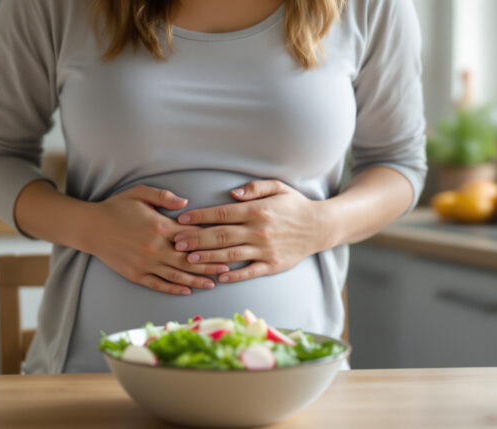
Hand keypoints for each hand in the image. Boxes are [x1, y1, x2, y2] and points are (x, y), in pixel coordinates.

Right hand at [86, 185, 229, 294]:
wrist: (90, 227)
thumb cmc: (116, 207)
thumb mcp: (139, 193)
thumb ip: (164, 197)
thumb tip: (187, 204)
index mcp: (159, 227)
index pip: (190, 236)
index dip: (208, 240)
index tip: (225, 243)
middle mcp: (155, 248)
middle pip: (189, 260)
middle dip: (210, 264)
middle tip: (228, 267)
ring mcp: (145, 264)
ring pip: (177, 275)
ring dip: (197, 280)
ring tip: (214, 283)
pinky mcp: (136, 275)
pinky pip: (159, 284)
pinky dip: (174, 288)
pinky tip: (187, 290)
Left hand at [173, 180, 332, 282]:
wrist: (320, 227)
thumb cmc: (294, 205)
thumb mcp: (277, 187)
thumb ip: (254, 188)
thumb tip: (232, 193)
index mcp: (257, 210)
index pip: (222, 213)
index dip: (199, 217)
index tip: (181, 220)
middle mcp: (259, 230)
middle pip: (221, 235)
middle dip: (196, 239)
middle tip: (176, 242)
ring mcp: (265, 250)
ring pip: (231, 255)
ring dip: (208, 258)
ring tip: (188, 259)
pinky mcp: (273, 265)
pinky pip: (250, 272)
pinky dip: (234, 275)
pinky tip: (218, 276)